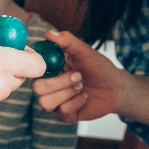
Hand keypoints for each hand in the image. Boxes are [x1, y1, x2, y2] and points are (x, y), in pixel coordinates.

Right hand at [33, 31, 148, 127]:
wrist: (116, 87)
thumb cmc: (99, 68)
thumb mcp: (84, 51)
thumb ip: (67, 41)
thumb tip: (48, 33)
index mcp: (50, 69)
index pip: (33, 70)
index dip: (39, 68)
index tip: (57, 64)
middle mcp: (49, 86)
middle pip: (37, 88)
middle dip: (60, 82)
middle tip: (78, 76)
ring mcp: (55, 101)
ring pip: (45, 102)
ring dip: (67, 93)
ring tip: (81, 86)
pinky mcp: (64, 115)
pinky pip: (62, 111)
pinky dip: (77, 102)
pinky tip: (84, 97)